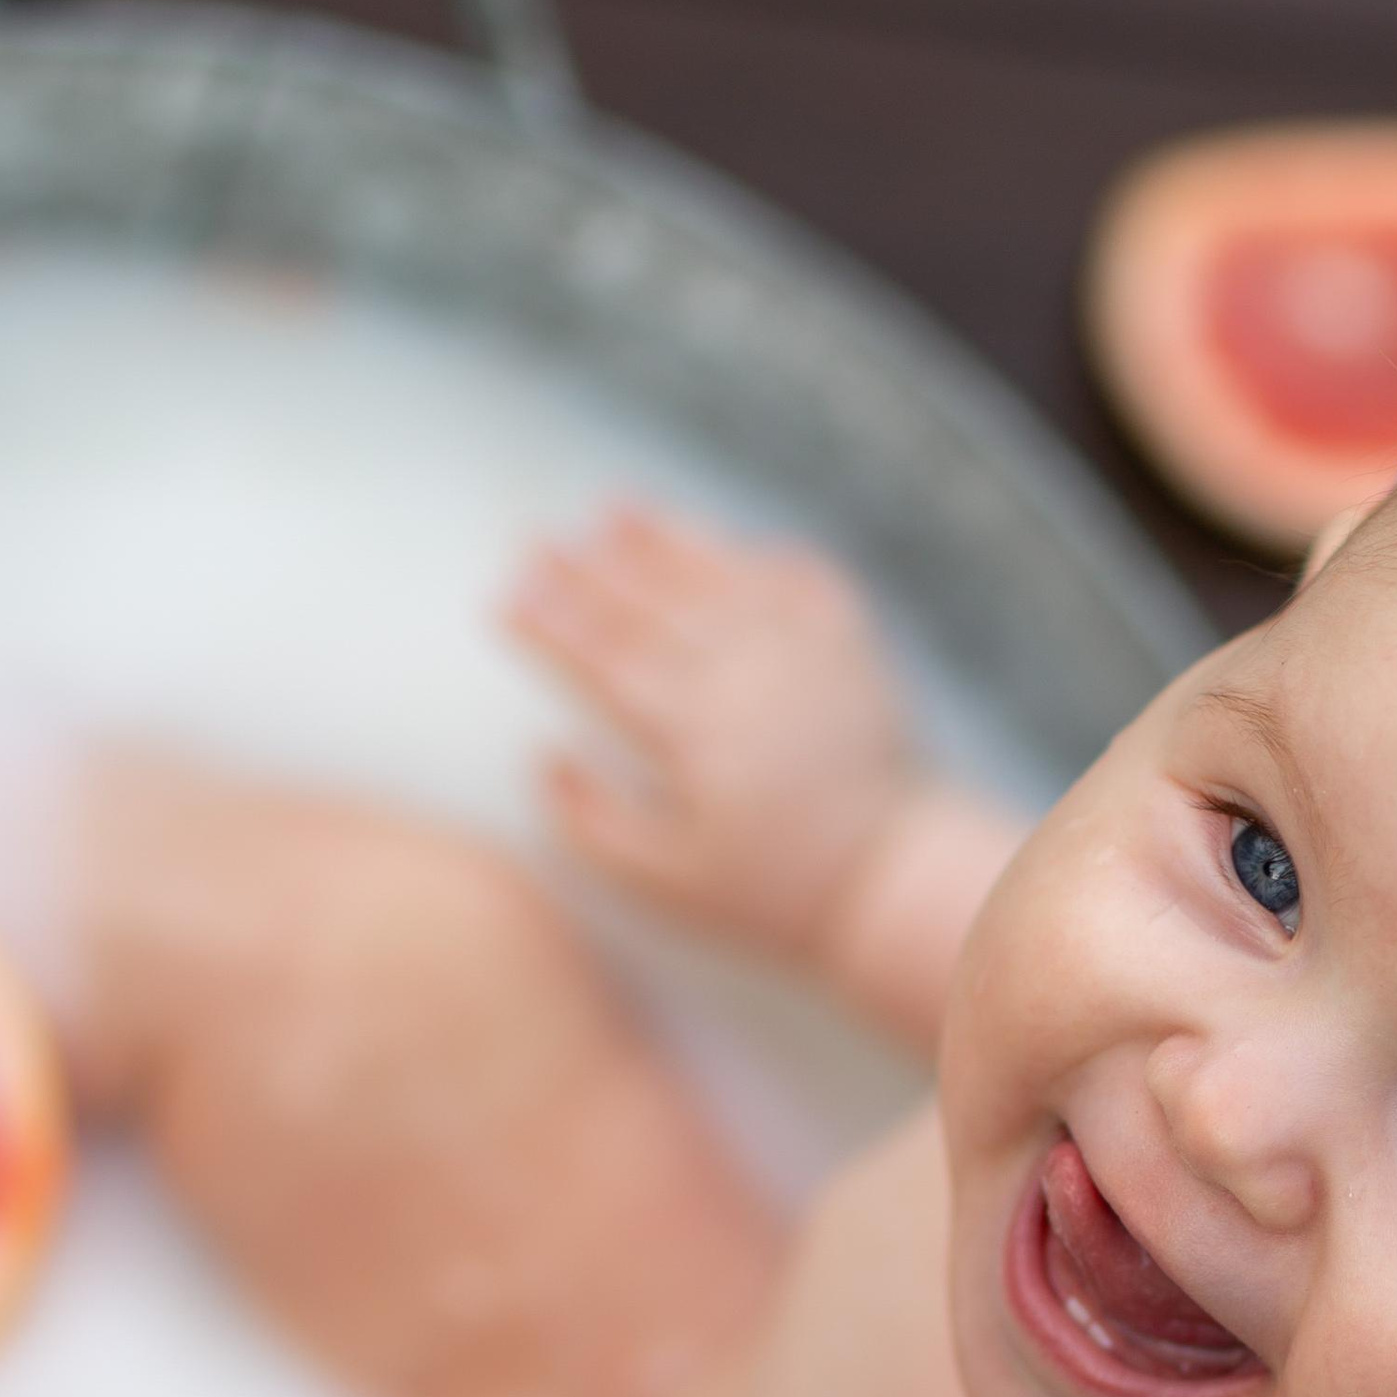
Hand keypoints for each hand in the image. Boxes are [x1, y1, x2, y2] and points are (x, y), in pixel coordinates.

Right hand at [502, 505, 918, 967]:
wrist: (893, 875)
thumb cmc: (772, 889)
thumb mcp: (664, 881)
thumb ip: (591, 822)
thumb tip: (543, 757)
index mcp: (685, 724)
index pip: (599, 657)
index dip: (546, 623)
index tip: (503, 594)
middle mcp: (737, 667)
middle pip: (645, 605)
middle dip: (583, 569)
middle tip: (534, 537)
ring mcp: (798, 647)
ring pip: (716, 576)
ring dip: (663, 540)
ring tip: (616, 507)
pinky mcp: (851, 648)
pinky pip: (803, 580)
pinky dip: (766, 559)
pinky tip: (741, 547)